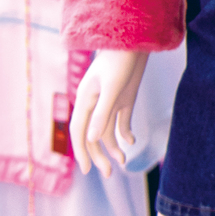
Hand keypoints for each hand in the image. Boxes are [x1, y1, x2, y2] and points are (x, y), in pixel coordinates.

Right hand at [70, 49, 149, 176]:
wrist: (136, 41)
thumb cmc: (121, 61)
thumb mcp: (112, 88)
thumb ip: (102, 113)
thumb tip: (91, 139)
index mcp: (86, 99)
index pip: (78, 131)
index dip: (81, 151)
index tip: (86, 170)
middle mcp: (95, 103)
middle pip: (93, 135)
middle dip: (99, 155)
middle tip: (109, 174)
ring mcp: (110, 102)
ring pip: (107, 131)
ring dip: (113, 148)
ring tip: (123, 163)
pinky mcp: (124, 100)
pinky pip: (121, 122)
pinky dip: (125, 134)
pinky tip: (131, 142)